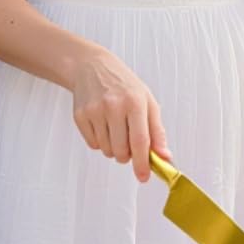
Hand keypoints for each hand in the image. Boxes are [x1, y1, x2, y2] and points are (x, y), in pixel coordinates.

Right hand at [69, 46, 169, 181]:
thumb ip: (157, 131)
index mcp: (134, 102)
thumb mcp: (147, 102)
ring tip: (116, 129)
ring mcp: (94, 111)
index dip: (143, 163)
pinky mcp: (80, 116)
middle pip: (122, 151)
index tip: (144, 176)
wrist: (92, 67)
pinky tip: (103, 125)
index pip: (140, 140)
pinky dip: (100, 142)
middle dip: (128, 156)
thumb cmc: (124, 85)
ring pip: (107, 150)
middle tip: (129, 144)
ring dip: (114, 148)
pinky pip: (93, 145)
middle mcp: (113, 106)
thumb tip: (164, 156)